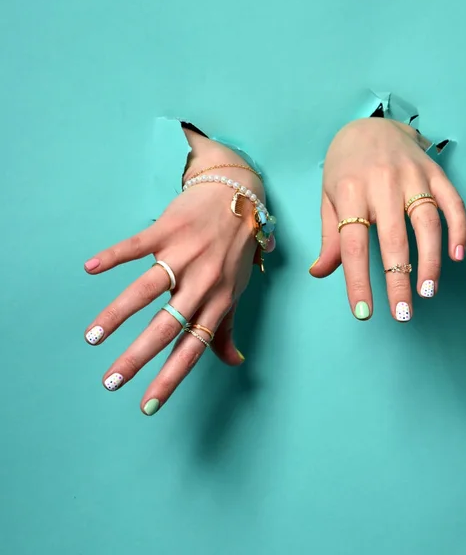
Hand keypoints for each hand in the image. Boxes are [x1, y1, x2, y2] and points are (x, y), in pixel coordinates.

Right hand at [84, 131, 263, 414]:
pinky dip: (114, 256)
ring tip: (92, 337)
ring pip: (148, 289)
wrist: (240, 195)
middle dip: (138, 357)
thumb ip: (228, 328)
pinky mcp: (169, 228)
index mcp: (218, 301)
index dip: (171, 377)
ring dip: (118, 314)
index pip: (193, 348)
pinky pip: (138, 244)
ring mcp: (184, 254)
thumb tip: (235, 362)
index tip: (147, 405)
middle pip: (167, 325)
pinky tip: (90, 268)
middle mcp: (202, 281)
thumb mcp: (236, 289)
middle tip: (110, 381)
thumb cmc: (237, 249)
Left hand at [309, 118, 465, 321]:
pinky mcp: (435, 171)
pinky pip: (453, 202)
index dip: (358, 281)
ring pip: (427, 223)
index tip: (363, 312)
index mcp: (350, 192)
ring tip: (428, 292)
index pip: (353, 245)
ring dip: (430, 261)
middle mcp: (382, 183)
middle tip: (403, 314)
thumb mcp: (330, 199)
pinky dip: (459, 229)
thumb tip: (320, 273)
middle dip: (398, 280)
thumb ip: (330, 238)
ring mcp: (412, 175)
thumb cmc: (345, 169)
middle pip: (393, 239)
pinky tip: (458, 256)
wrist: (369, 125)